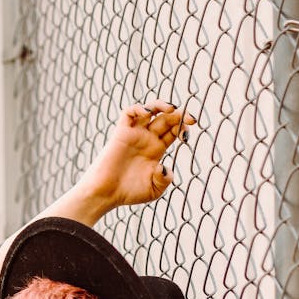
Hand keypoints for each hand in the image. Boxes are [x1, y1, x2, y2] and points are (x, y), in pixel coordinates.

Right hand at [80, 101, 194, 209]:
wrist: (107, 193)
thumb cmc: (129, 193)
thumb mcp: (154, 190)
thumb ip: (165, 179)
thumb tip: (164, 167)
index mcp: (156, 150)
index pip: (173, 131)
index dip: (183, 128)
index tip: (187, 134)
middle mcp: (147, 139)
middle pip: (166, 119)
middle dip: (179, 115)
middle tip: (191, 119)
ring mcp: (135, 134)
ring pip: (150, 110)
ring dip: (162, 105)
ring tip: (172, 109)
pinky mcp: (121, 133)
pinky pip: (129, 113)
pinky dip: (139, 108)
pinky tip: (148, 113)